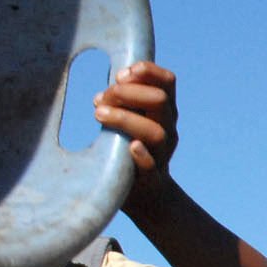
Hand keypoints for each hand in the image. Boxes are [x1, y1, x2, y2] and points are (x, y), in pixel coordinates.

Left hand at [94, 61, 179, 193]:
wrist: (144, 193)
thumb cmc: (128, 149)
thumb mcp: (127, 121)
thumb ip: (120, 106)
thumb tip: (101, 96)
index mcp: (164, 112)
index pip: (167, 82)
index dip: (147, 72)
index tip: (121, 75)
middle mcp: (168, 129)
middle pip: (161, 101)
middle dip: (128, 93)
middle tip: (102, 100)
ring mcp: (163, 154)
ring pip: (156, 132)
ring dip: (126, 119)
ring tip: (98, 114)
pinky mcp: (152, 178)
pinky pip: (152, 167)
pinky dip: (143, 156)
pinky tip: (132, 147)